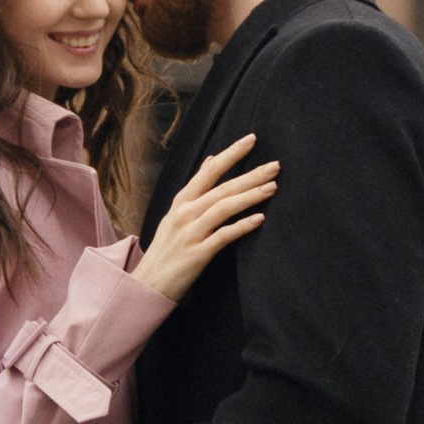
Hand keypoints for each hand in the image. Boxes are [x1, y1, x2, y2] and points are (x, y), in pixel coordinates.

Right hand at [134, 133, 278, 309]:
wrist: (148, 283)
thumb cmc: (167, 248)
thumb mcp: (176, 212)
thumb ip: (196, 187)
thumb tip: (212, 159)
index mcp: (182, 201)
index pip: (209, 171)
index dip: (231, 154)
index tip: (252, 139)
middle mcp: (185, 213)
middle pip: (222, 188)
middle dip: (250, 175)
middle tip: (275, 166)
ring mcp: (190, 233)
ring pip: (223, 208)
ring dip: (249, 196)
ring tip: (272, 188)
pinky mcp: (197, 253)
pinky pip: (223, 236)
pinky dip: (241, 226)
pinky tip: (259, 219)